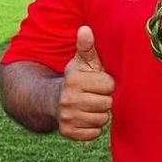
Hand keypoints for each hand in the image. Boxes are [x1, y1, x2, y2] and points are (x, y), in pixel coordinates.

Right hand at [58, 25, 114, 140]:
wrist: (52, 100)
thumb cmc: (75, 79)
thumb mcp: (80, 62)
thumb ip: (86, 46)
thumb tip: (85, 28)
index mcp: (73, 80)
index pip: (109, 85)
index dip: (107, 84)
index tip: (98, 82)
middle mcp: (68, 100)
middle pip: (107, 104)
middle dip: (104, 99)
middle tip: (94, 96)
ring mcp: (67, 118)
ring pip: (102, 120)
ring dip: (100, 114)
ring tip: (90, 106)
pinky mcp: (68, 133)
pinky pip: (95, 133)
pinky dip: (93, 128)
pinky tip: (86, 118)